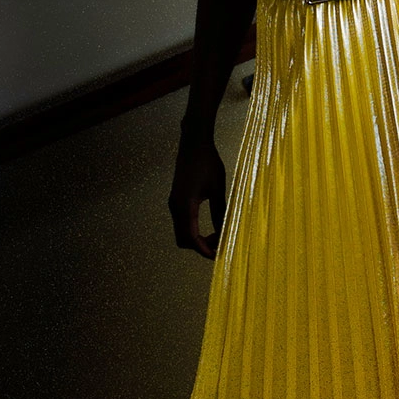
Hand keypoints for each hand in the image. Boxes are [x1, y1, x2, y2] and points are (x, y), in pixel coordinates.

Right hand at [168, 140, 226, 259]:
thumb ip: (220, 213)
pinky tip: (209, 226)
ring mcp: (174, 203)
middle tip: (219, 246)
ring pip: (181, 232)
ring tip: (217, 235)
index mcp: (185, 205)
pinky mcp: (176, 199)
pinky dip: (193, 229)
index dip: (204, 250)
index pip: (192, 238)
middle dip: (200, 247)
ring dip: (196, 239)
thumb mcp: (218, 189)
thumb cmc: (208, 163)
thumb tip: (225, 233)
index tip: (218, 256)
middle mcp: (175, 206)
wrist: (194, 143)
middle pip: (183, 240)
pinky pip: (182, 222)